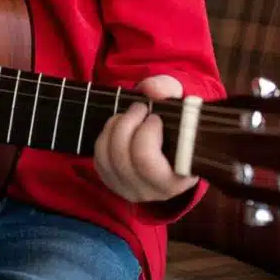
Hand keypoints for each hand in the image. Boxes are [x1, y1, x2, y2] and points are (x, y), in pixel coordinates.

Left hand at [93, 74, 198, 203]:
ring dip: (115, 128)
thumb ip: (169, 89)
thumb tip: (151, 89)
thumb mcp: (181, 100)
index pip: (147, 163)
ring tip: (130, 115)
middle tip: (139, 108)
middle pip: (124, 158)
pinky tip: (120, 127)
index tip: (154, 116)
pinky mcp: (114, 184)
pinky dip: (106, 136)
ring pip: (108, 158)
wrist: (171, 140)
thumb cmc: (179, 122)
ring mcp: (132, 190)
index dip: (146, 134)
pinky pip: (99, 159)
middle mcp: (154, 191)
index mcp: (179, 177)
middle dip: (128, 123)